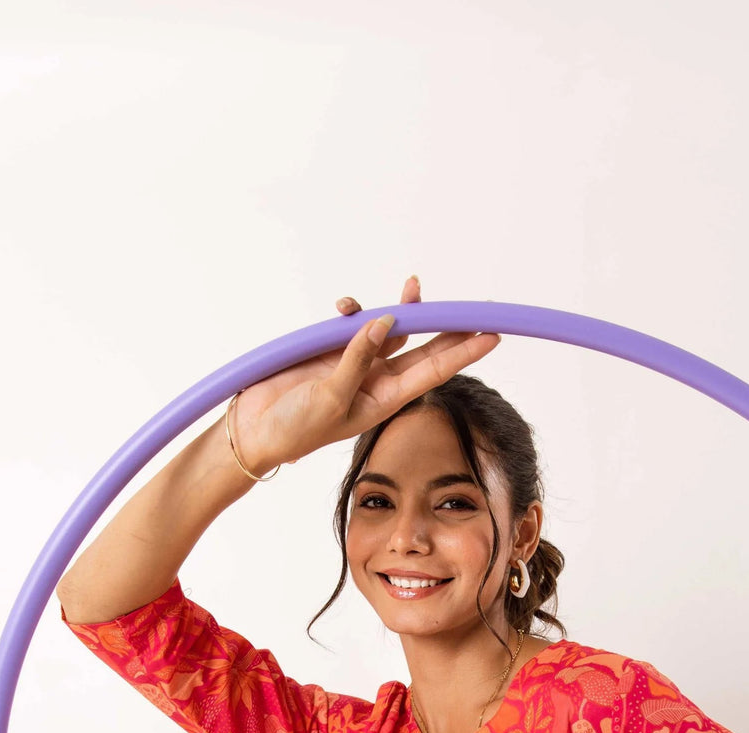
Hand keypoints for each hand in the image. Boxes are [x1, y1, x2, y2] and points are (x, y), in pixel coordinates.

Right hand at [230, 273, 499, 470]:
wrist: (256, 430)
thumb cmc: (296, 429)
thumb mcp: (332, 398)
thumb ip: (358, 358)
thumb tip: (385, 322)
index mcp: (386, 399)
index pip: (435, 371)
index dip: (464, 352)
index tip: (492, 336)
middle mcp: (377, 380)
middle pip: (424, 347)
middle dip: (448, 326)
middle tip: (479, 308)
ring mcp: (355, 362)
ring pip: (390, 328)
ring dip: (402, 309)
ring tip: (414, 287)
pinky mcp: (331, 349)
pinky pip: (353, 323)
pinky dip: (353, 312)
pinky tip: (345, 308)